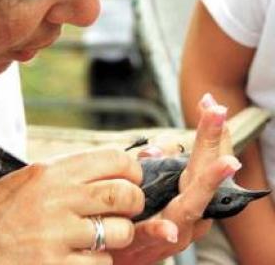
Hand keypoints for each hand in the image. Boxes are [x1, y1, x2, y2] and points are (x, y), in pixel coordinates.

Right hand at [0, 148, 144, 264]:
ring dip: (115, 239)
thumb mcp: (16, 185)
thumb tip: (97, 175)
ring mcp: (56, 236)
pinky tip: (75, 261)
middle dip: (132, 204)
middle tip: (122, 213)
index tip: (130, 181)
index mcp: (46, 173)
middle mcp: (55, 199)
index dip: (130, 171)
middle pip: (124, 194)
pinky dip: (96, 264)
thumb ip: (57, 179)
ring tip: (94, 242)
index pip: (113, 159)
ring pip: (119, 233)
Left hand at [109, 93, 241, 264]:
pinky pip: (158, 236)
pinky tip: (169, 226)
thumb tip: (158, 147)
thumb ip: (157, 165)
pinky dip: (163, 230)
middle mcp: (192, 209)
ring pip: (193, 204)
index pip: (206, 157)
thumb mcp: (151, 185)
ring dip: (209, 182)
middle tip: (217, 110)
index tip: (209, 102)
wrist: (125, 257)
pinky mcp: (153, 245)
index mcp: (190, 191)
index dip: (211, 132)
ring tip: (226, 161)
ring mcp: (177, 229)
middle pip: (204, 171)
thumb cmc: (142, 216)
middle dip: (212, 140)